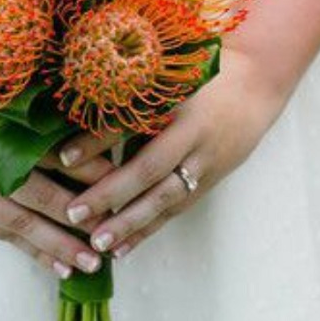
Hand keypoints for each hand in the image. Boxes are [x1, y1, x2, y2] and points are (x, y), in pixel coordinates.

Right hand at [0, 89, 112, 278]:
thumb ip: (26, 113)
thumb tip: (76, 127)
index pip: (46, 153)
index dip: (82, 167)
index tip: (118, 177)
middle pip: (36, 197)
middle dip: (76, 217)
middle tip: (111, 234)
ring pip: (19, 224)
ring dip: (56, 246)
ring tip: (89, 265)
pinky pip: (0, 233)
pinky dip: (29, 250)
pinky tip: (55, 265)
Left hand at [58, 48, 290, 257]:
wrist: (256, 84)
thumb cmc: (199, 72)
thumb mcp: (167, 73)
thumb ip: (130, 89)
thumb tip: (74, 105)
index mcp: (179, 99)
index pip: (132, 123)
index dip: (98, 140)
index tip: (62, 157)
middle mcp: (193, 134)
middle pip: (150, 168)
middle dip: (111, 193)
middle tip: (73, 212)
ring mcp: (206, 160)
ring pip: (166, 197)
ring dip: (131, 222)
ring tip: (97, 242)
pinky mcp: (209, 180)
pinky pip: (176, 209)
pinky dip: (149, 230)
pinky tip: (122, 248)